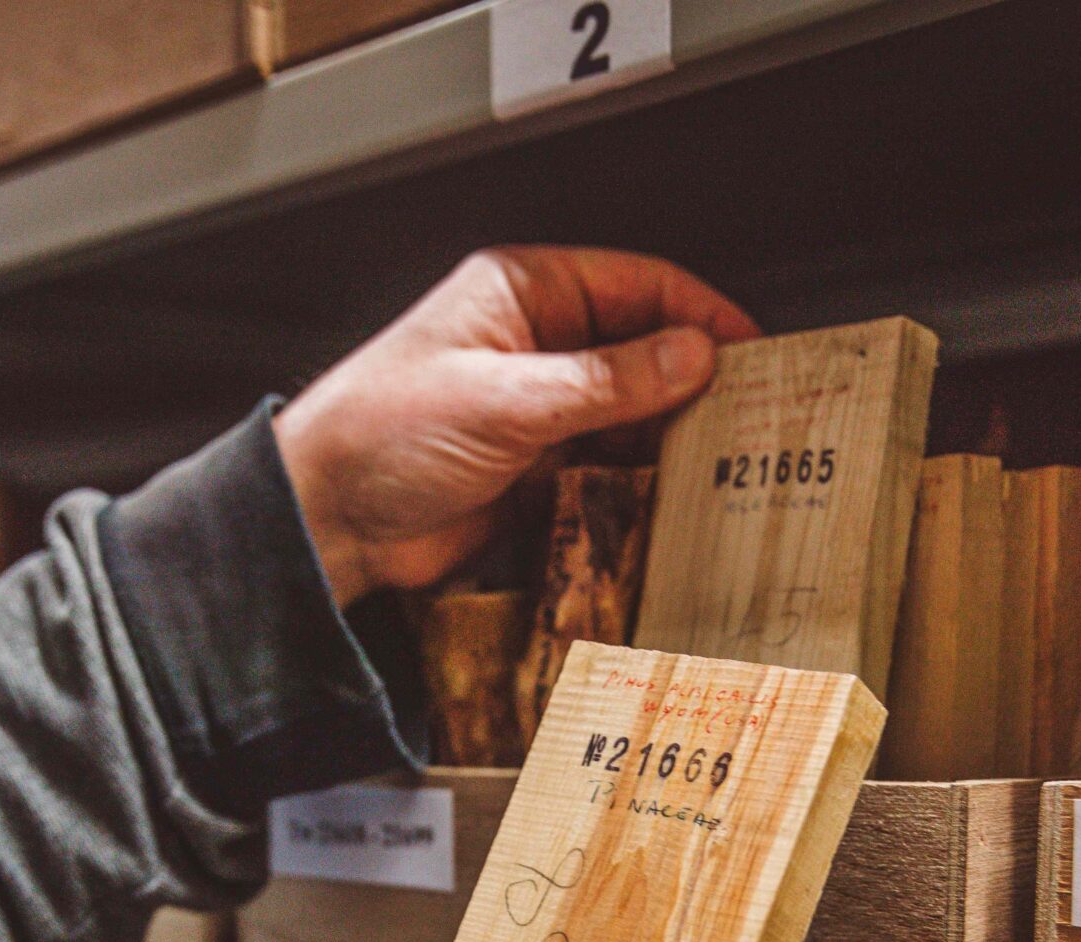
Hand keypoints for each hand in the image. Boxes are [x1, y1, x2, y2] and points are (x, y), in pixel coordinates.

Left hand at [274, 247, 760, 605]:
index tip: (752, 349)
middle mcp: (535, 344)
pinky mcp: (535, 468)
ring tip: (721, 461)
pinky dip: (640, 481)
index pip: (636, 284)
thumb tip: (691, 355)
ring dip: (671, 437)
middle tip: (751, 413)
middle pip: (642, 350)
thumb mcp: (507, 399)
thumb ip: (607, 381)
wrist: (327, 519)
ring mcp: (538, 408)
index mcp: (523, 293)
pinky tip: (670, 496)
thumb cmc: (381, 432)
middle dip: (695, 380)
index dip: (700, 313)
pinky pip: (606, 466)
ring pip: (631, 414)